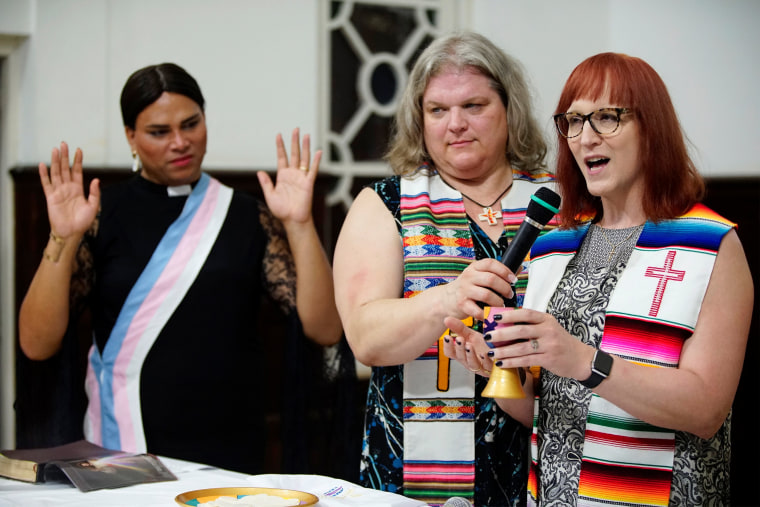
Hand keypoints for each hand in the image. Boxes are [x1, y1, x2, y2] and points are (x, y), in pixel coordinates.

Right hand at [38, 142, 99, 239]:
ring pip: (56, 173)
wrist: (71, 233)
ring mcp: (58, 191)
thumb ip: (94, 193)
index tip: (79, 150)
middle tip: (64, 144)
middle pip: (65, 168)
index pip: (77, 171)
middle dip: (65, 156)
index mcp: (78, 189)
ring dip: (55, 161)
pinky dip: (44, 174)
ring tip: (55, 150)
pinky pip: (46, 184)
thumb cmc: (83, 221)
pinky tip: (42, 165)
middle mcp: (67, 188)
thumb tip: (96, 179)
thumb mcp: (93, 206)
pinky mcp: (51, 197)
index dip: (77, 161)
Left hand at [257, 128, 319, 224]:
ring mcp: (301, 178)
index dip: (280, 146)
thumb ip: (266, 183)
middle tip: (296, 129)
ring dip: (305, 147)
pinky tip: (318, 151)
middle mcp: (293, 174)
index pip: (282, 157)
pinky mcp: (308, 183)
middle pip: (294, 154)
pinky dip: (316, 161)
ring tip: (306, 135)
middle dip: (294, 141)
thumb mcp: (270, 195)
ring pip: (304, 159)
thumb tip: (259, 172)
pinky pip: (313, 170)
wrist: (293, 220)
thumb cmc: (281, 210)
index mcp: (282, 176)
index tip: (278, 135)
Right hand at [441, 323, 494, 376]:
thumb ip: (459, 328)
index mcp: (462, 354)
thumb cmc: (484, 346)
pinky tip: (484, 353)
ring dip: (470, 355)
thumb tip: (446, 319)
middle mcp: (469, 362)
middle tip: (460, 339)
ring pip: (472, 364)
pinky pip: (487, 366)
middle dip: (459, 348)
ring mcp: (480, 367)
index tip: (447, 337)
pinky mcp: (492, 369)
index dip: (447, 346)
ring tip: (469, 345)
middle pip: (460, 358)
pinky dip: (485, 360)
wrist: (502, 351)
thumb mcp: (471, 336)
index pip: (450, 353)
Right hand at [442, 258, 515, 320]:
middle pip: (491, 279)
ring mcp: (464, 290)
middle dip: (505, 288)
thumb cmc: (469, 288)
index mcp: (475, 267)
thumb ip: (499, 273)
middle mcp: (468, 276)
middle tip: (509, 294)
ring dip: (498, 302)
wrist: (447, 300)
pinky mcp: (462, 304)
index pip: (491, 263)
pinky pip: (478, 310)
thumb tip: (519, 266)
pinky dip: (488, 314)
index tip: (513, 279)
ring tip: (501, 305)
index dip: (504, 270)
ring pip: (486, 295)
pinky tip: (491, 314)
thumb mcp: (480, 276)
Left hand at [468, 308, 593, 380]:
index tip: (494, 317)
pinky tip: (501, 363)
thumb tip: (503, 324)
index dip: (509, 315)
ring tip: (491, 352)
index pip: (526, 314)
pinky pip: (526, 360)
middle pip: (521, 331)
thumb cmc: (559, 341)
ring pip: (522, 348)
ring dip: (504, 351)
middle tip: (487, 336)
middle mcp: (548, 330)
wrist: (580, 359)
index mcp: (546, 319)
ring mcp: (549, 345)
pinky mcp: (548, 359)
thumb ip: (531, 325)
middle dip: (501, 334)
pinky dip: (512, 362)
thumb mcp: (548, 328)